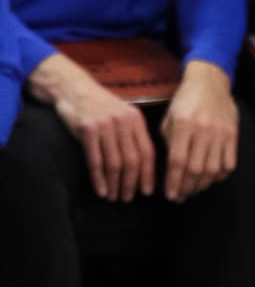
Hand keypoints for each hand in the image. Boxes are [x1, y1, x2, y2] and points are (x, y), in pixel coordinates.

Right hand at [34, 53, 155, 200]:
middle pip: (132, 161)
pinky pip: (95, 160)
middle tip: (128, 199)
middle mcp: (122, 122)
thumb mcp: (123, 115)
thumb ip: (134, 136)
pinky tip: (101, 190)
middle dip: (131, 184)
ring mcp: (104, 125)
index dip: (148, 175)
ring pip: (114, 163)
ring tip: (114, 197)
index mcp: (136, 120)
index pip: (147, 153)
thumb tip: (144, 169)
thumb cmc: (100, 107)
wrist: (73, 88)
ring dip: (114, 184)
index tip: (147, 192)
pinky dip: (99, 178)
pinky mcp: (86, 129)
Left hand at [161, 61, 237, 202]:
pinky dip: (220, 176)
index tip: (171, 195)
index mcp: (183, 124)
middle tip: (181, 197)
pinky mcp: (233, 136)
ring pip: (213, 170)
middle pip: (196, 169)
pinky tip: (211, 179)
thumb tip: (173, 168)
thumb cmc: (186, 100)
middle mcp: (203, 131)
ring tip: (194, 191)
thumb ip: (170, 141)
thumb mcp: (170, 116)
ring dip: (203, 185)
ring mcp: (220, 134)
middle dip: (187, 187)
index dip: (174, 181)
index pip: (178, 161)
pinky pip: (229, 164)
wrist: (210, 82)